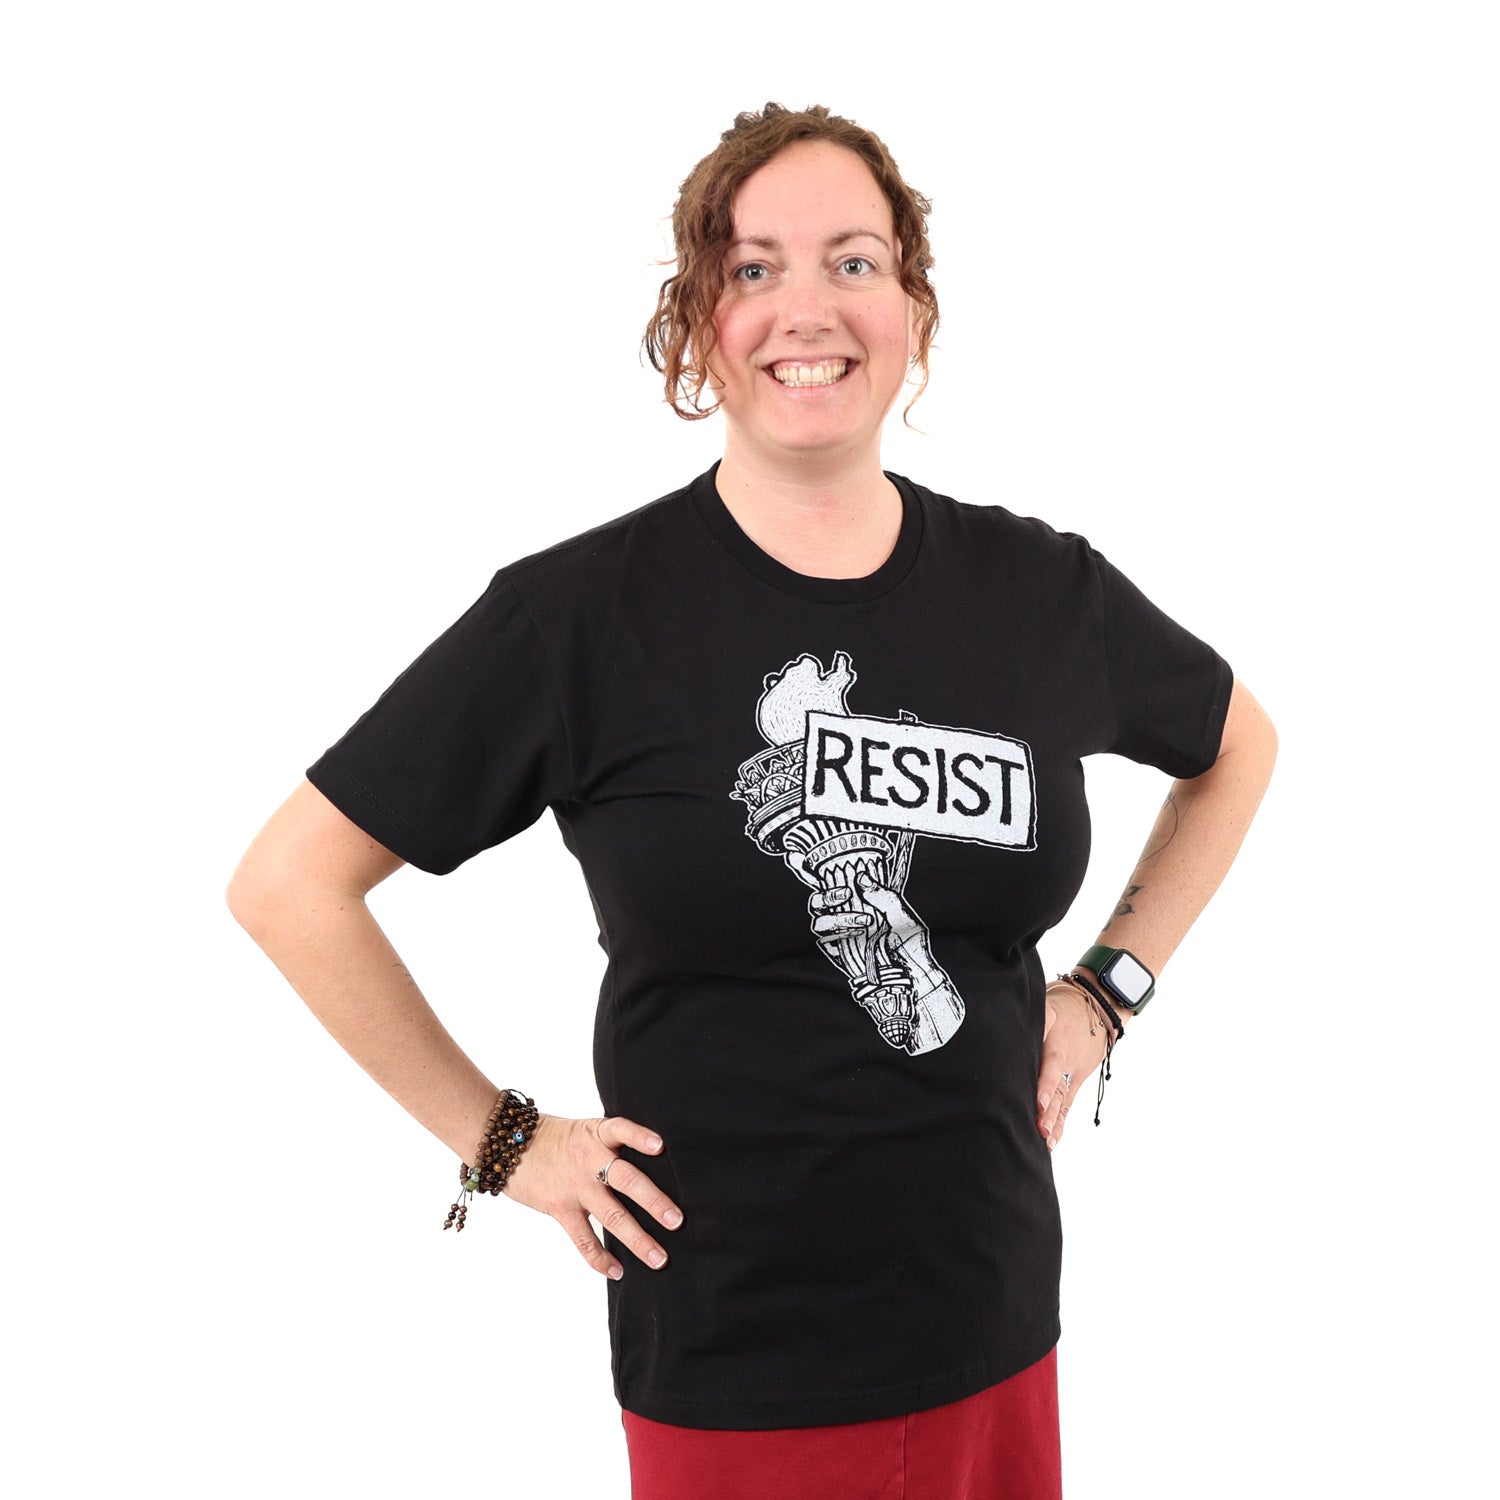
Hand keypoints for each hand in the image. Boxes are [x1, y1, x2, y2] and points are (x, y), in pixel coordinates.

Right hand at [502, 1112, 682, 1279]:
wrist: (510, 1145)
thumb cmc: (558, 1139)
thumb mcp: (586, 1131)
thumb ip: (613, 1146)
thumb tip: (653, 1166)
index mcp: (598, 1134)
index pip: (621, 1130)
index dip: (640, 1137)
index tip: (661, 1146)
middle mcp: (589, 1159)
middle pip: (626, 1180)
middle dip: (653, 1202)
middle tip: (677, 1220)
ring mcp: (575, 1186)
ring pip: (611, 1216)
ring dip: (638, 1239)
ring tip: (659, 1258)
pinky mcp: (560, 1208)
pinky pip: (584, 1239)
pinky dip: (601, 1258)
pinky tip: (618, 1271)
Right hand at [809, 870, 964, 1052]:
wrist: (914, 972)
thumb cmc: (911, 941)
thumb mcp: (901, 913)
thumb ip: (881, 895)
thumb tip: (862, 877)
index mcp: (858, 902)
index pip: (834, 885)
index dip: (822, 876)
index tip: (824, 869)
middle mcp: (844, 917)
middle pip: (818, 902)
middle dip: (826, 895)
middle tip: (846, 892)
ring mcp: (839, 936)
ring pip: (819, 921)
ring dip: (837, 917)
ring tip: (864, 921)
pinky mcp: (838, 953)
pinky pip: (825, 941)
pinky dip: (836, 934)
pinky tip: (857, 933)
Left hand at [1037, 981, 1111, 1149]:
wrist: (1100, 1006)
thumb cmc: (1066, 1002)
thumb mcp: (1048, 1002)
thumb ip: (1031, 1015)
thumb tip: (1007, 1016)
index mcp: (1056, 1039)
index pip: (1050, 1064)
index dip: (1045, 1084)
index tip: (1039, 1102)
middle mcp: (1065, 1059)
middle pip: (1057, 1086)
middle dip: (1048, 1109)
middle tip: (1040, 1129)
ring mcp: (1072, 1071)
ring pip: (1063, 1098)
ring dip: (1053, 1120)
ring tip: (1045, 1141)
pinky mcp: (1075, 1080)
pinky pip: (1067, 1103)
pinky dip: (1060, 1122)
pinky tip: (1052, 1141)